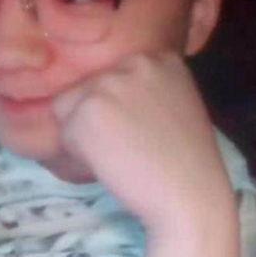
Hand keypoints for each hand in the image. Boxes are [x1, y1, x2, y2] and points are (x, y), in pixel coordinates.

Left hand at [51, 52, 235, 236]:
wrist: (190, 196)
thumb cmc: (189, 167)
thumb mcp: (179, 110)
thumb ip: (147, 94)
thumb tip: (108, 103)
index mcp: (162, 60)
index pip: (116, 77)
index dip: (119, 111)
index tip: (140, 134)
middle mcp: (134, 62)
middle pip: (90, 89)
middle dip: (100, 122)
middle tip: (128, 151)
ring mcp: (108, 84)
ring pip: (71, 111)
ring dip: (86, 138)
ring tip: (120, 160)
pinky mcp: (87, 112)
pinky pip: (65, 136)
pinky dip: (79, 158)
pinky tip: (112, 168)